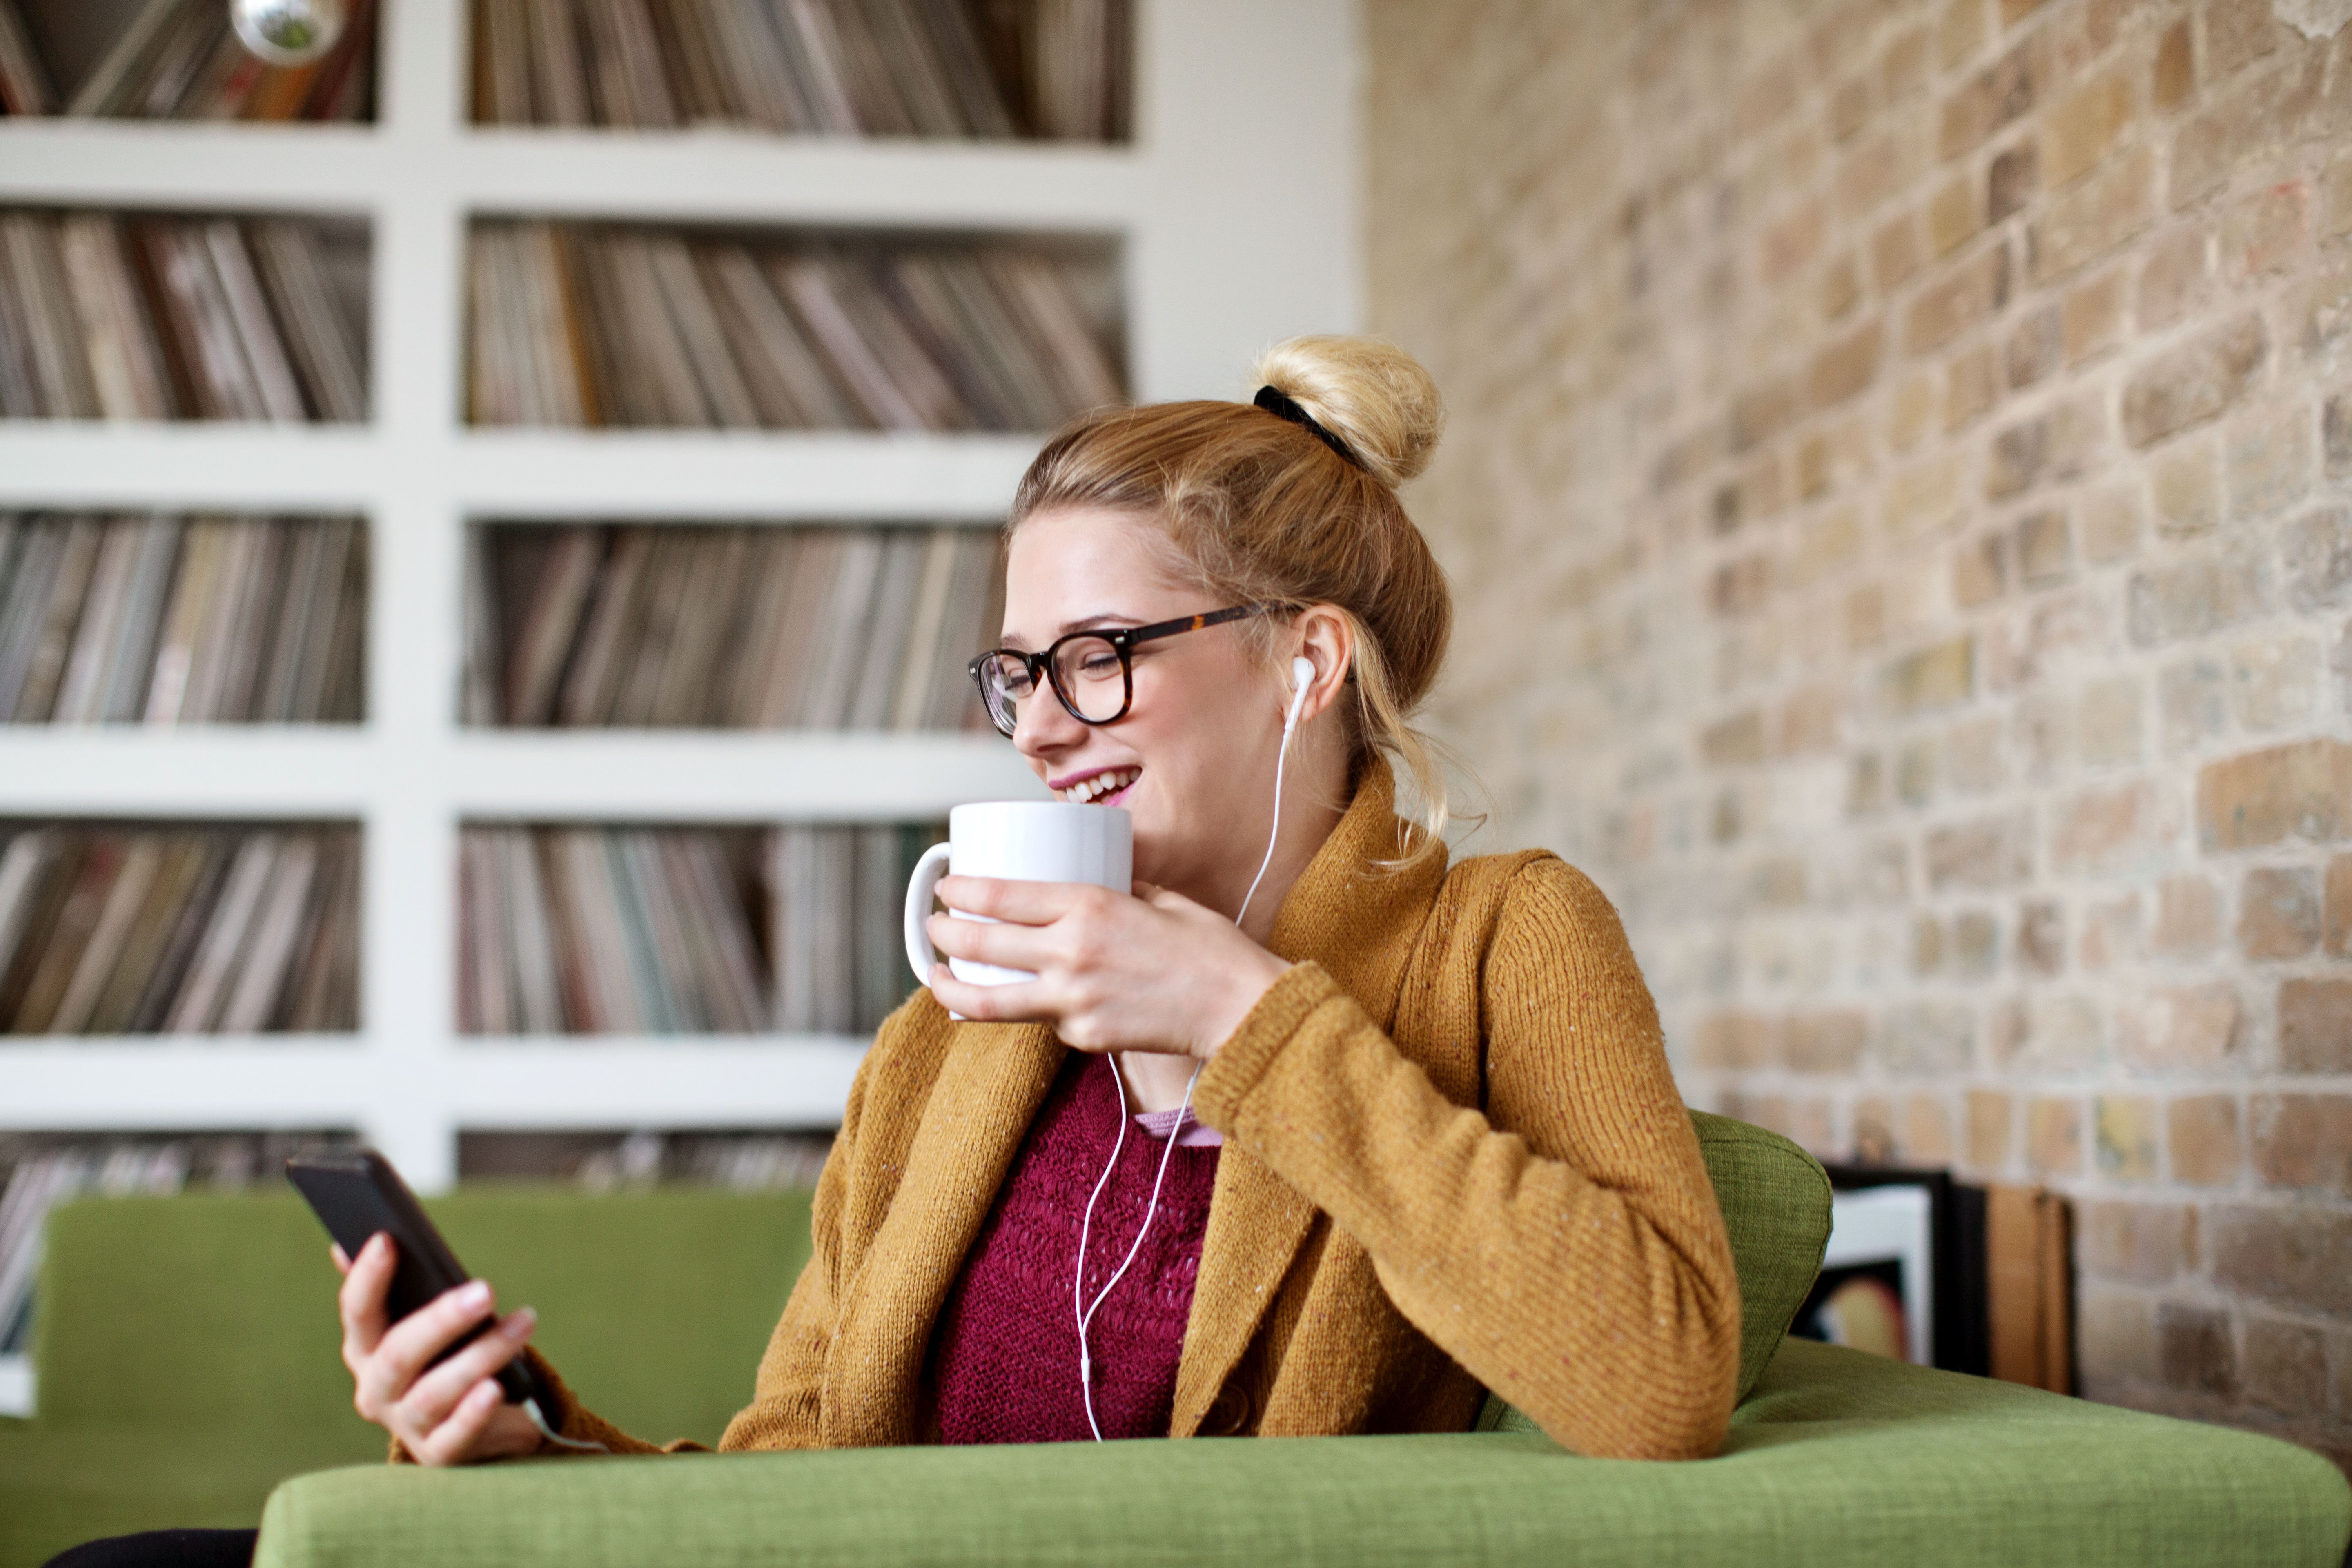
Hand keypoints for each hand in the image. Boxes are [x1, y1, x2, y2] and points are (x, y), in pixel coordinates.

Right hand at [333, 1233, 543, 1465]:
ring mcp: (406, 1425)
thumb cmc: (449, 1355)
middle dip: (443, 1319)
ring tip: (524, 1323)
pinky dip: (475, 1411)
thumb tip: (368, 1236)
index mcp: (365, 1349)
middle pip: (399, 1353)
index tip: (388, 1240)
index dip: (368, 1277)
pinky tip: (497, 1388)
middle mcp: (376, 1389)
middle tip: (487, 1290)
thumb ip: (404, 1285)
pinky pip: (456, 1434)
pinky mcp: (439, 1454)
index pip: (358, 1311)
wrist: (479, 1420)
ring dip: (482, 1354)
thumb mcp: (428, 1319)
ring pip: (435, 1391)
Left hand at [924, 876, 1289, 1057]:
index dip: (961, 890)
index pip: (999, 895)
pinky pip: (1043, 1020)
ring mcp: (1073, 1001)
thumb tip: (1083, 885)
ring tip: (937, 976)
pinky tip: (1030, 999)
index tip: (946, 886)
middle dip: (942, 932)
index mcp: (1090, 906)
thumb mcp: (1158, 898)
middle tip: (932, 927)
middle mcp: (1071, 953)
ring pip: (986, 1000)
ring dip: (950, 986)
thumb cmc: (1208, 948)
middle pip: (979, 942)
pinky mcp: (1082, 1037)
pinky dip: (1031, 1009)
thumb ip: (1114, 889)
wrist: (1240, 1008)